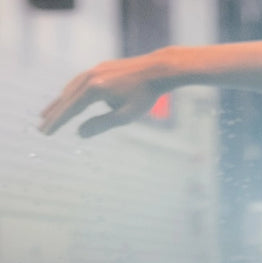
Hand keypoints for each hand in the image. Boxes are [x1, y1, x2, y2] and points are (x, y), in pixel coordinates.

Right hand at [39, 54, 164, 136]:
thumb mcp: (126, 115)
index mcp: (95, 89)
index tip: (46, 133)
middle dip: (54, 115)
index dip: (57, 122)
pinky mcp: (99, 68)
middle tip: (42, 129)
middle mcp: (90, 77)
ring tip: (48, 114)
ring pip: (70, 89)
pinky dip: (71, 93)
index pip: (70, 109)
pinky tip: (68, 99)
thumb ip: (102, 124)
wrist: (156, 69)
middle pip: (66, 99)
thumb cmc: (144, 96)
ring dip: (59, 103)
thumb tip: (79, 133)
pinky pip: (79, 82)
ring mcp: (94, 70)